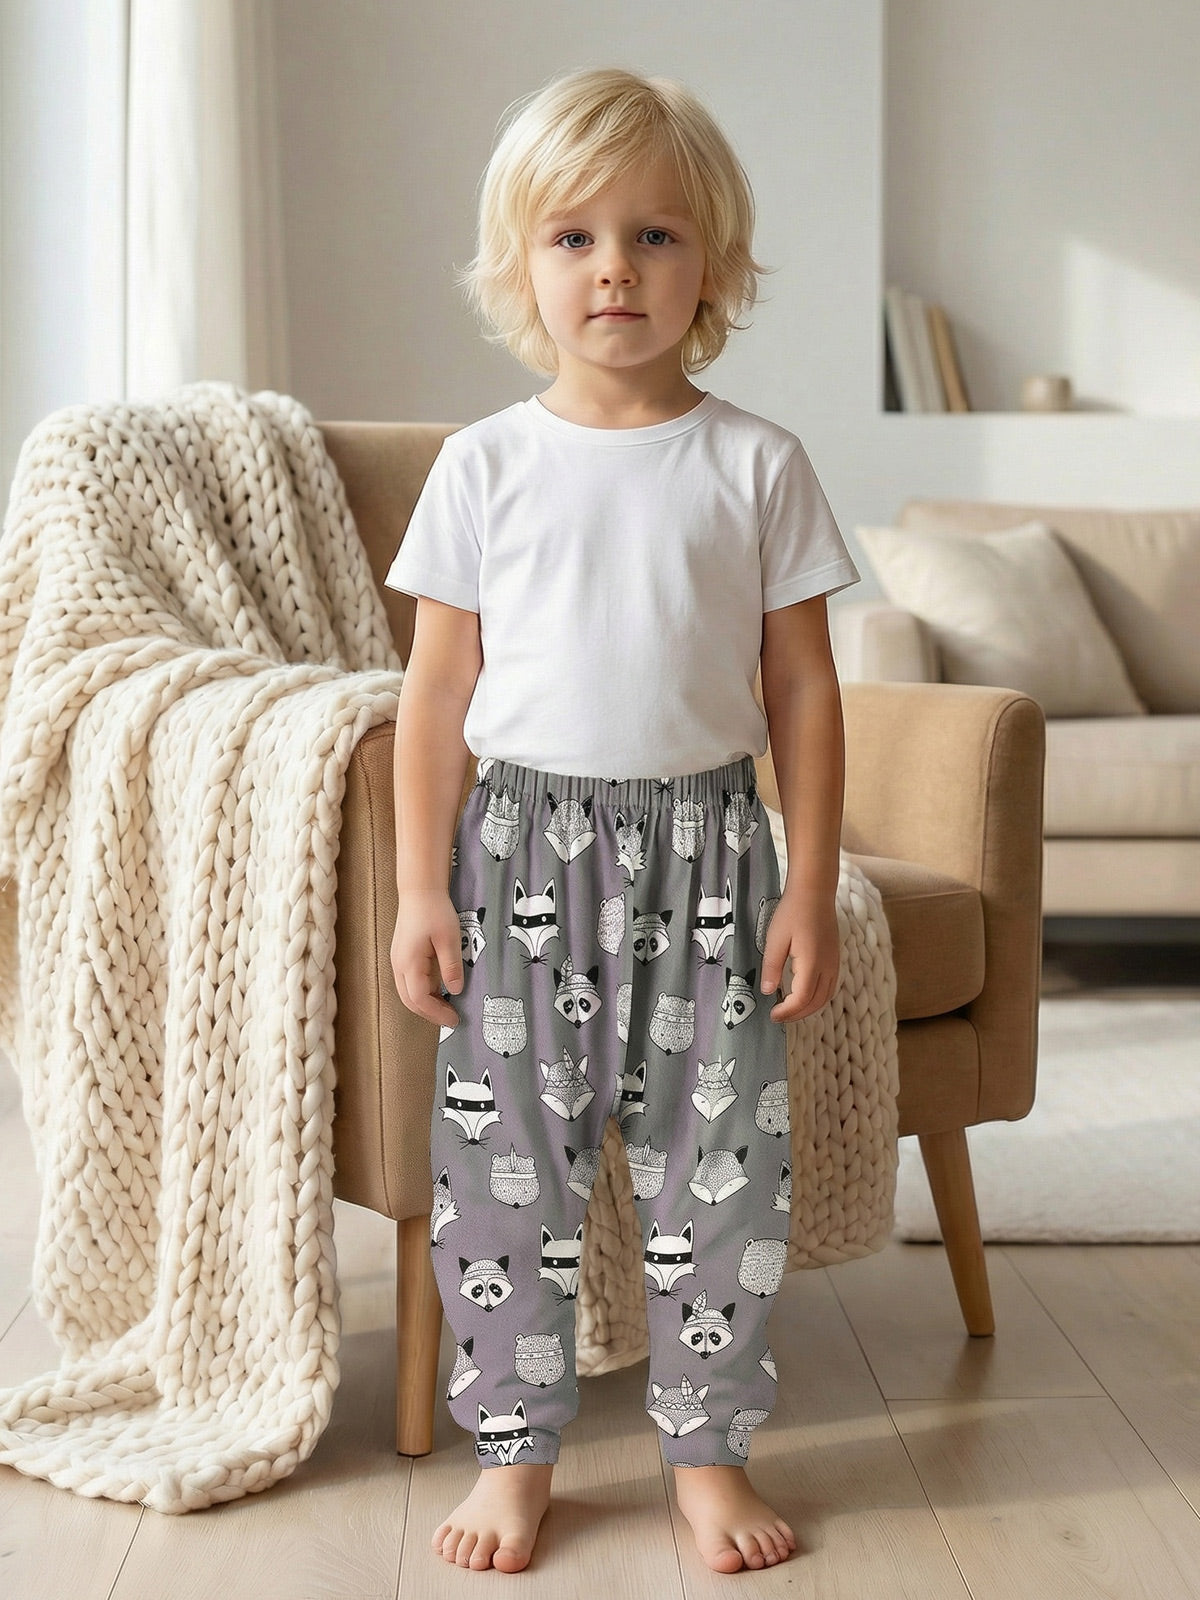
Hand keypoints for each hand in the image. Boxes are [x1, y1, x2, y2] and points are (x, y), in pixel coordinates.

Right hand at [391, 888, 463, 1028]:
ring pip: (407, 993)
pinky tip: (438, 992)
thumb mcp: (449, 938)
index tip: (455, 1019)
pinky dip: (422, 993)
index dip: (437, 1013)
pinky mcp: (402, 956)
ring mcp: (398, 961)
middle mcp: (399, 965)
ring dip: (425, 1004)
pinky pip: (409, 983)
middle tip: (451, 1019)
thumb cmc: (434, 911)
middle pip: (410, 1001)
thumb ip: (451, 966)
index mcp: (409, 963)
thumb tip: (455, 991)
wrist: (419, 891)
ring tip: (446, 1008)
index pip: (420, 999)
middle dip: (430, 1013)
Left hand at [758, 889, 839, 1023]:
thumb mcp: (775, 939)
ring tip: (790, 1008)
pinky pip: (830, 986)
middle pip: (816, 1002)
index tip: (772, 1015)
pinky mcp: (835, 958)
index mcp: (812, 963)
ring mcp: (834, 963)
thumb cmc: (793, 912)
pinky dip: (817, 997)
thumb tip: (768, 991)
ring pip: (826, 997)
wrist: (814, 892)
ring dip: (809, 1008)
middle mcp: (827, 967)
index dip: (788, 1011)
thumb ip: (771, 966)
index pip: (802, 998)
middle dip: (798, 1014)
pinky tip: (803, 993)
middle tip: (779, 1016)